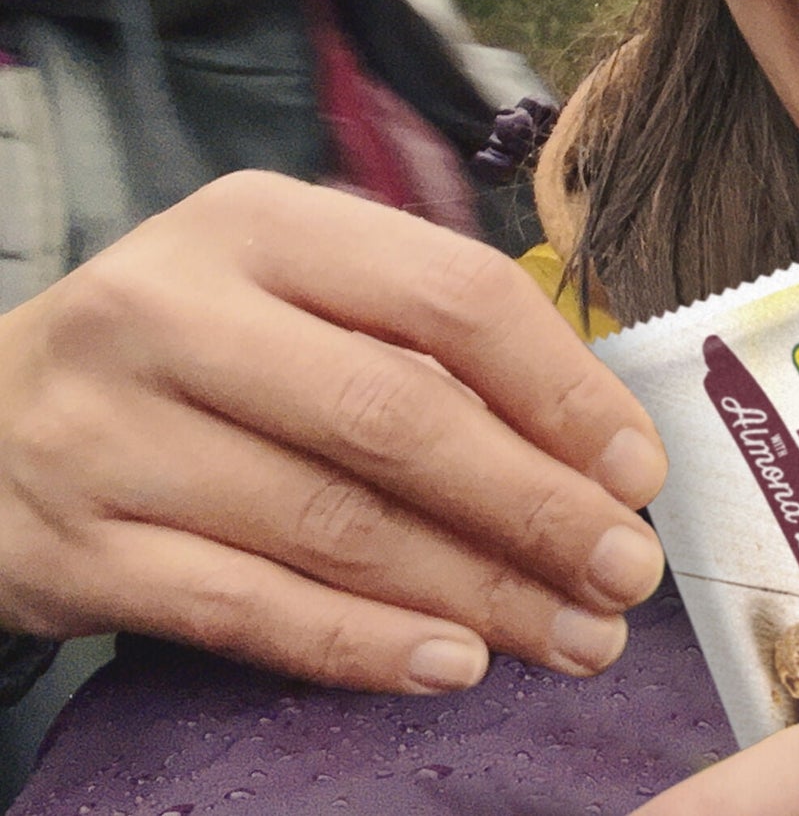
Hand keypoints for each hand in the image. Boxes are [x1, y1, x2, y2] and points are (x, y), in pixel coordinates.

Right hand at [0, 171, 666, 692]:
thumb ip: (414, 332)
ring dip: (475, 591)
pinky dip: (361, 643)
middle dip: (533, 504)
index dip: (559, 386)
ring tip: (575, 633)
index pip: (449, 294)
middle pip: (396, 415)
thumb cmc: (189, 344)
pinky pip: (245, 610)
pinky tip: (454, 663)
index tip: (637, 466)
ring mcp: (112, 433)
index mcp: (260, 222)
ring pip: (331, 524)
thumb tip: (585, 434)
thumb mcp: (287, 287)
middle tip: (627, 570)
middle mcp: (176, 312)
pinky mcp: (74, 550)